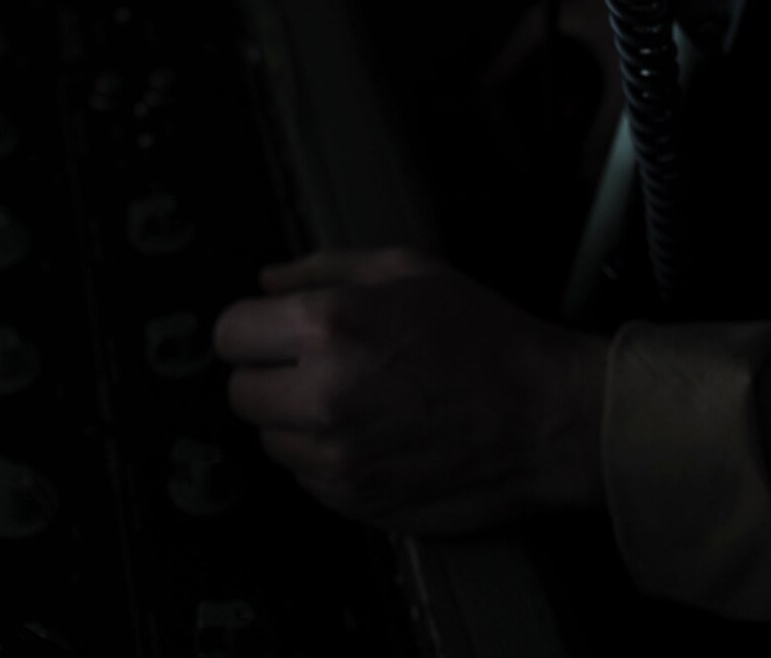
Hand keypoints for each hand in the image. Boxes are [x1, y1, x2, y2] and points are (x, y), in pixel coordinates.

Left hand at [213, 246, 609, 534]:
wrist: (541, 417)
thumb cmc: (483, 336)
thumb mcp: (405, 269)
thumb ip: (323, 268)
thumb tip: (267, 282)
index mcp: (327, 327)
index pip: (229, 333)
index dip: (253, 326)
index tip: (273, 328)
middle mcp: (320, 397)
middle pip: (240, 391)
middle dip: (270, 373)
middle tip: (317, 362)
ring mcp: (334, 458)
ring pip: (270, 438)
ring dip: (296, 418)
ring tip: (356, 395)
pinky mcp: (352, 502)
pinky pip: (305, 476)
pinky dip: (326, 456)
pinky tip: (373, 430)